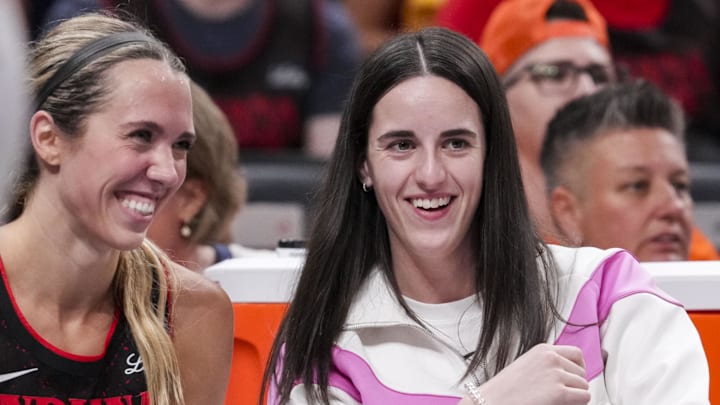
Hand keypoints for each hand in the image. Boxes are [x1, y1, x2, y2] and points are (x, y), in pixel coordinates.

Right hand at [472, 344, 589, 404]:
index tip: (573, 379)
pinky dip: (577, 404)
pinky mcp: (559, 392)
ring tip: (557, 402)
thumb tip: (571, 375)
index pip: (576, 354)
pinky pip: (584, 397)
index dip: (578, 369)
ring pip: (584, 386)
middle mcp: (551, 358)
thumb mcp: (528, 366)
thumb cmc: (506, 389)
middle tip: (562, 395)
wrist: (492, 401)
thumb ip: (548, 365)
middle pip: (582, 372)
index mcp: (543, 350)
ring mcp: (556, 374)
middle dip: (575, 385)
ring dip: (576, 396)